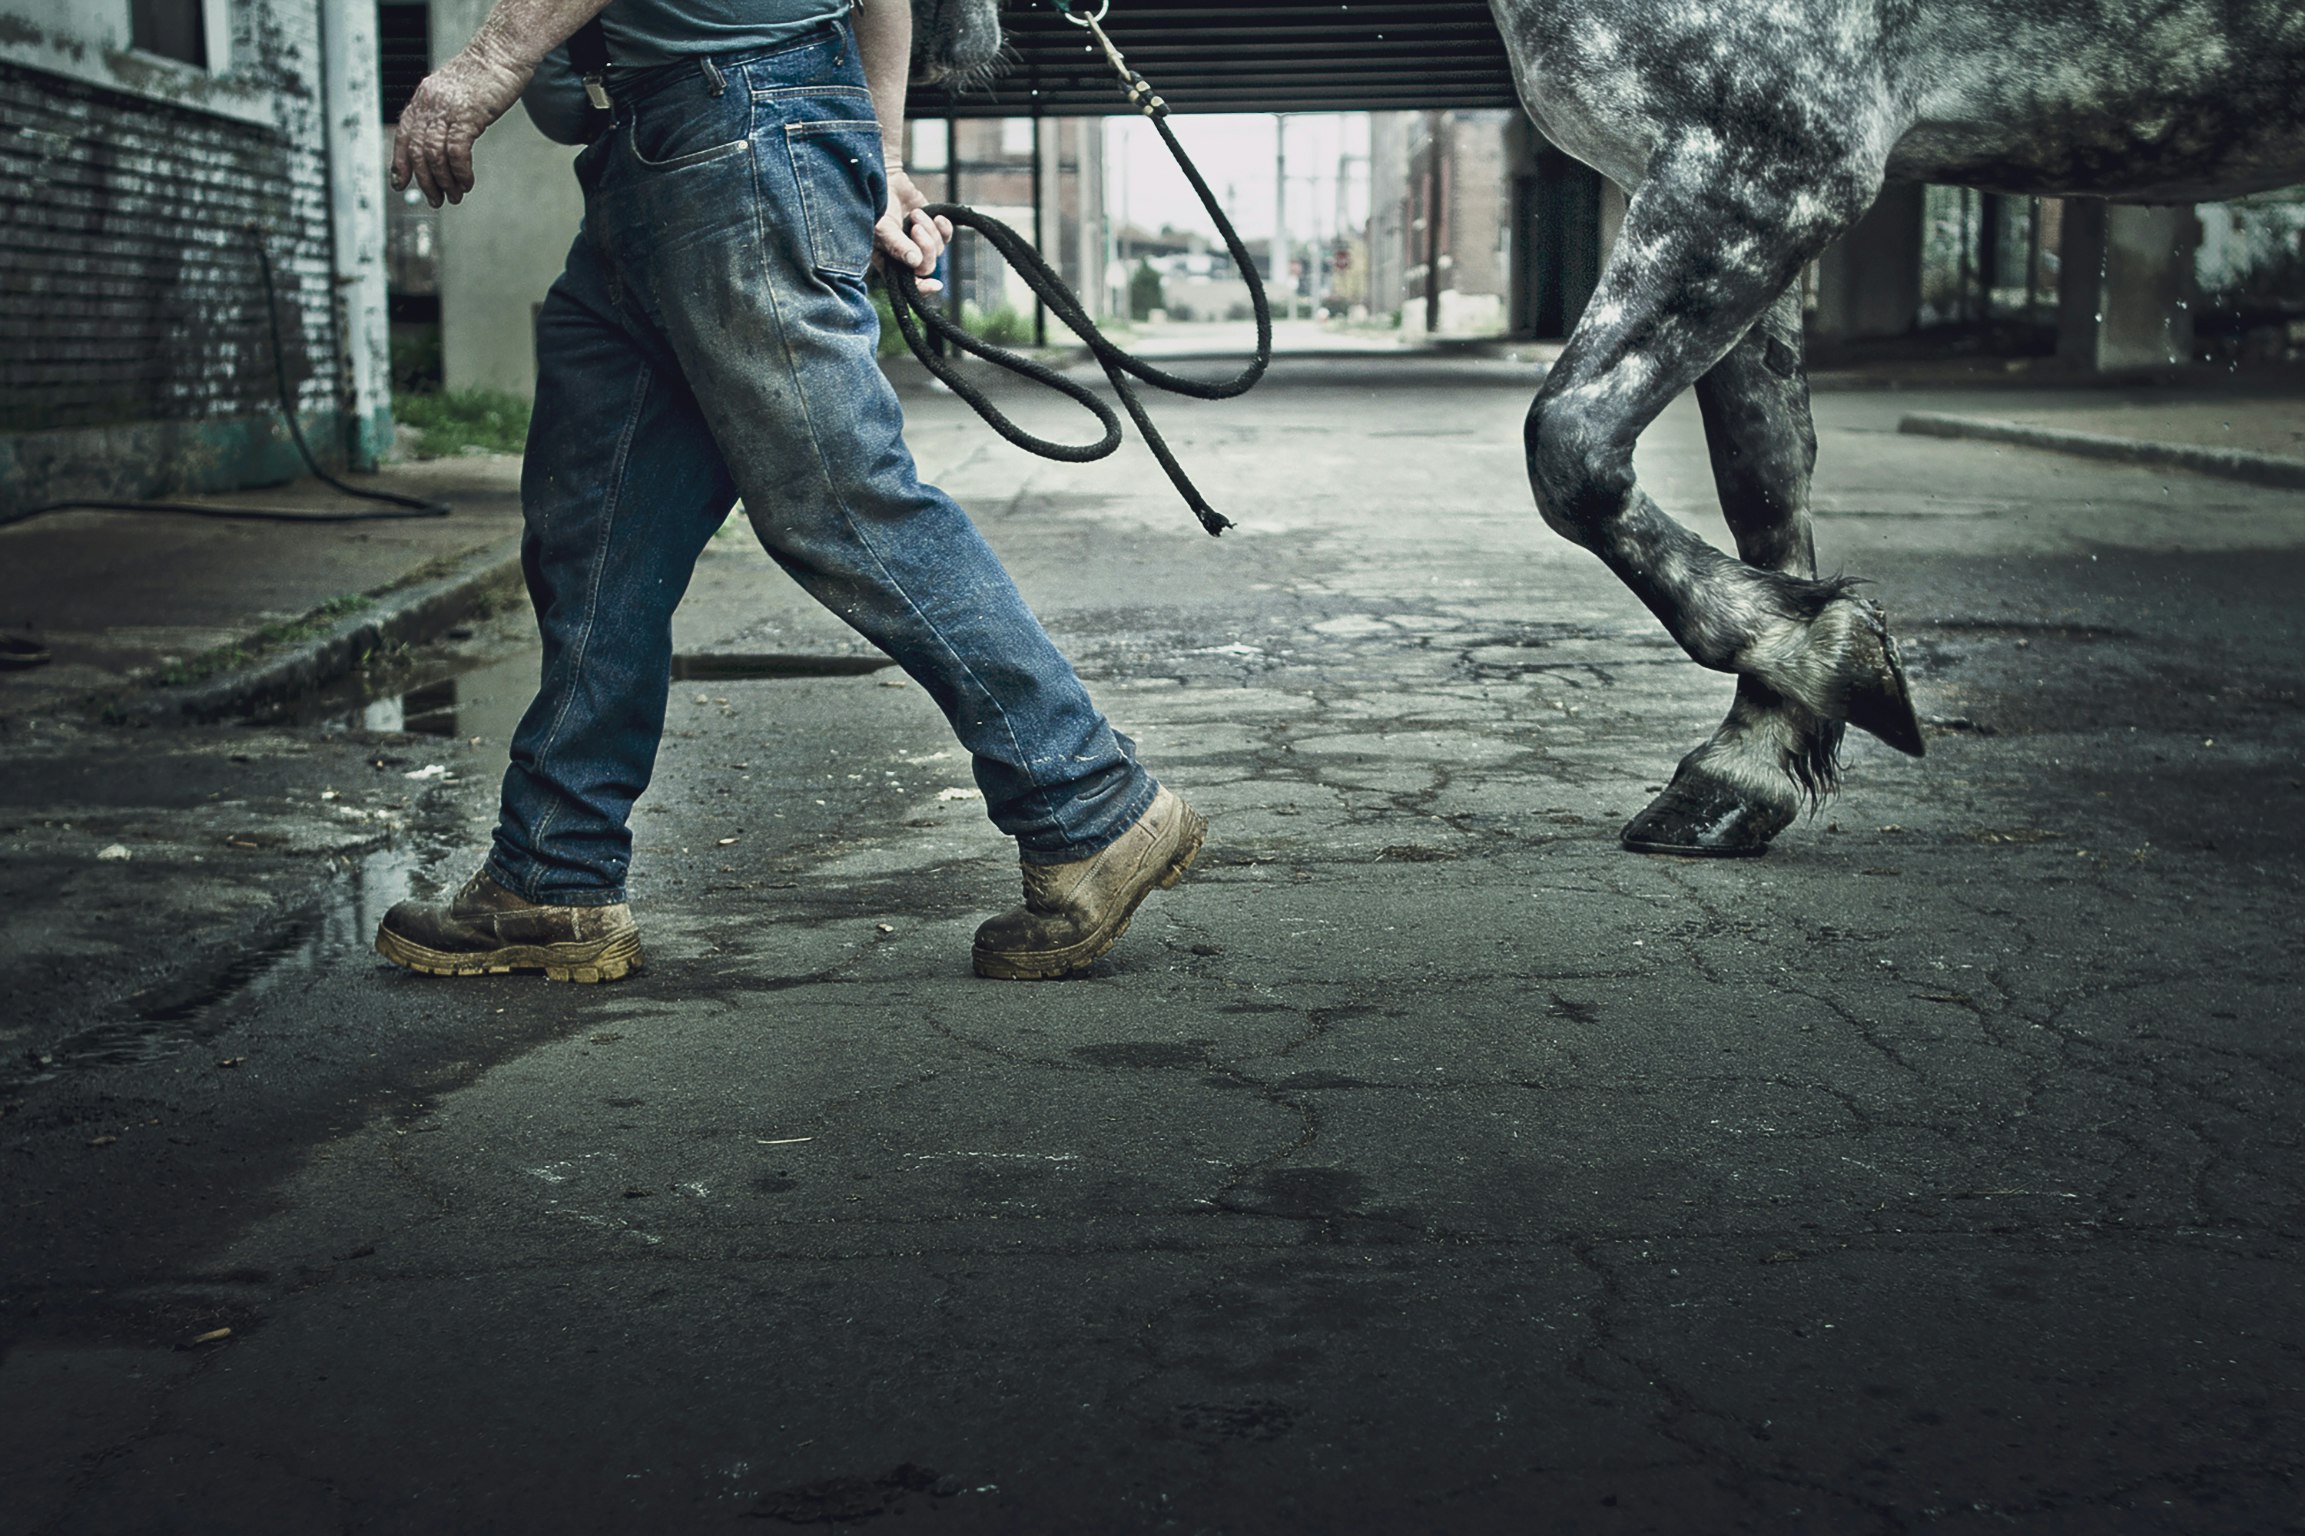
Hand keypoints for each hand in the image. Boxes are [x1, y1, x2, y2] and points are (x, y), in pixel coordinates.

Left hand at [391, 43, 533, 206]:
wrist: (502, 53)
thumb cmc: (484, 74)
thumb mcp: (454, 93)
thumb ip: (442, 112)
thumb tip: (439, 137)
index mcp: (423, 99)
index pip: (403, 135)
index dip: (400, 163)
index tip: (400, 184)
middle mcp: (430, 104)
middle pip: (417, 151)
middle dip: (425, 181)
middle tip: (435, 199)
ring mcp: (447, 110)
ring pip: (434, 155)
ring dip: (444, 181)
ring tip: (454, 196)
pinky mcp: (468, 115)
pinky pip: (457, 151)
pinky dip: (460, 171)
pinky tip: (467, 181)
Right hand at [875, 164, 953, 293]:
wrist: (886, 180)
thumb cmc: (876, 207)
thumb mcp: (881, 227)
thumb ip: (897, 245)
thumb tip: (915, 262)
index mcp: (890, 263)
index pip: (908, 286)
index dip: (923, 288)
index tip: (935, 284)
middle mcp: (906, 257)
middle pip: (927, 266)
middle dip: (926, 247)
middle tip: (915, 228)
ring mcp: (920, 243)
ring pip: (938, 250)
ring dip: (929, 230)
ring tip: (915, 214)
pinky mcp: (932, 229)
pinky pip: (947, 237)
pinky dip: (944, 227)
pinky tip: (937, 217)